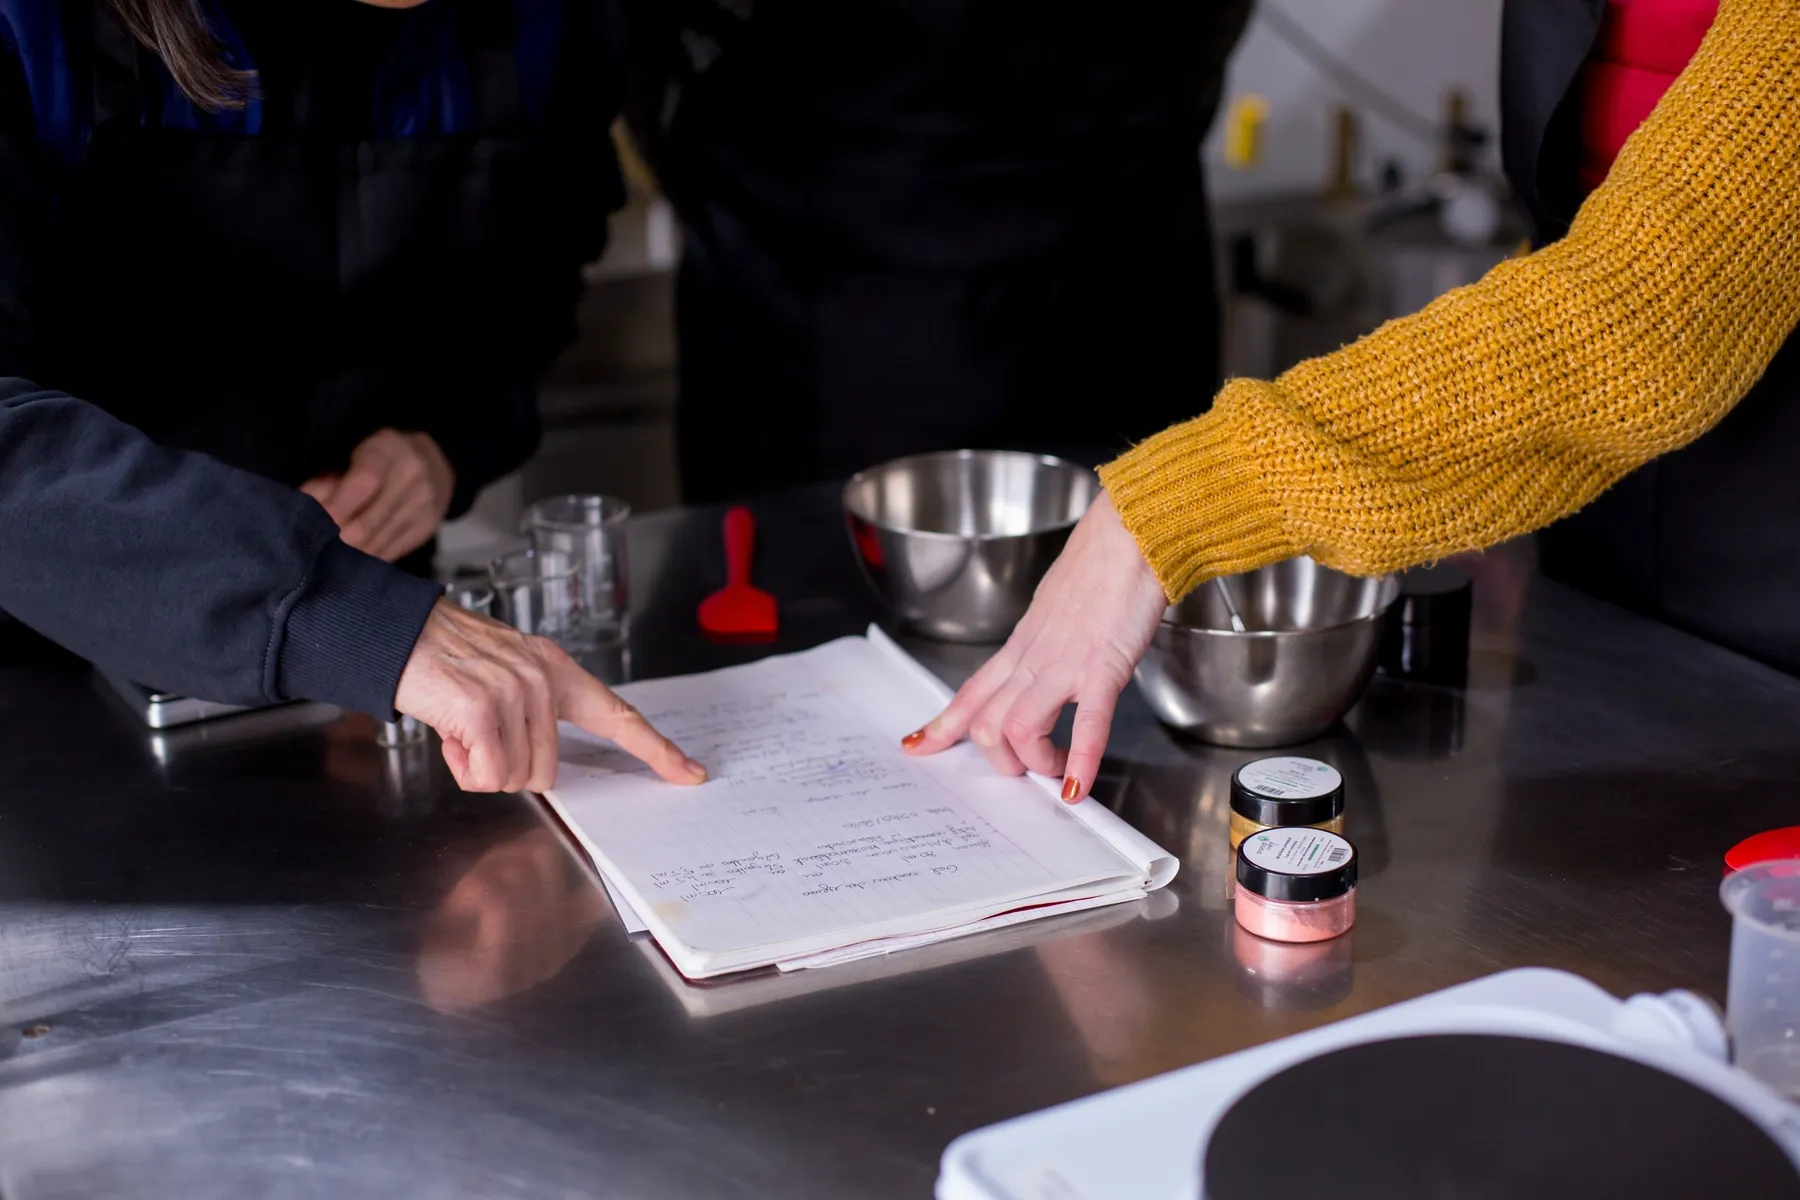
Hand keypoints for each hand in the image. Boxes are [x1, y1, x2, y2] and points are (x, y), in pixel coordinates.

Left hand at [301, 429, 454, 562]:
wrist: (435, 464)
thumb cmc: (379, 458)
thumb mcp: (355, 455)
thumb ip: (328, 479)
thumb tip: (304, 506)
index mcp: (388, 450)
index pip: (364, 482)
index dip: (338, 506)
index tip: (316, 524)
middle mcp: (412, 477)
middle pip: (367, 523)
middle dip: (336, 540)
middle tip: (311, 548)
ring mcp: (424, 506)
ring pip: (376, 544)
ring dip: (348, 555)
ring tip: (327, 556)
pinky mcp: (426, 529)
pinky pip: (389, 553)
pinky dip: (365, 559)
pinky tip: (351, 560)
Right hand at [395, 600, 707, 793]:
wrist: (393, 632)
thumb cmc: (443, 660)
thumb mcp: (503, 675)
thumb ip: (532, 714)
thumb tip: (535, 767)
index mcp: (557, 671)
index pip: (619, 716)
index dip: (657, 749)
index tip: (690, 773)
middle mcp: (544, 680)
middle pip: (547, 771)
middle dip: (504, 767)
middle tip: (473, 734)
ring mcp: (516, 693)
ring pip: (515, 778)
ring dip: (479, 767)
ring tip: (458, 726)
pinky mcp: (484, 711)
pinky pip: (486, 775)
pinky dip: (461, 766)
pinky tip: (447, 731)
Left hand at [901, 492, 1166, 802]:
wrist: (1128, 533)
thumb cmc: (1100, 565)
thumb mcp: (1054, 608)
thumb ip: (1045, 640)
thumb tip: (1045, 661)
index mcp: (1021, 645)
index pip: (969, 692)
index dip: (942, 724)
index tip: (919, 746)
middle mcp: (1033, 658)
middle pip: (986, 722)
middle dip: (1000, 760)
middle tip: (1024, 770)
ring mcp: (1064, 664)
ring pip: (1018, 726)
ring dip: (1034, 762)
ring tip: (1055, 773)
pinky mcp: (1102, 666)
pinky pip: (1086, 723)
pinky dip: (1081, 762)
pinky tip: (1080, 788)